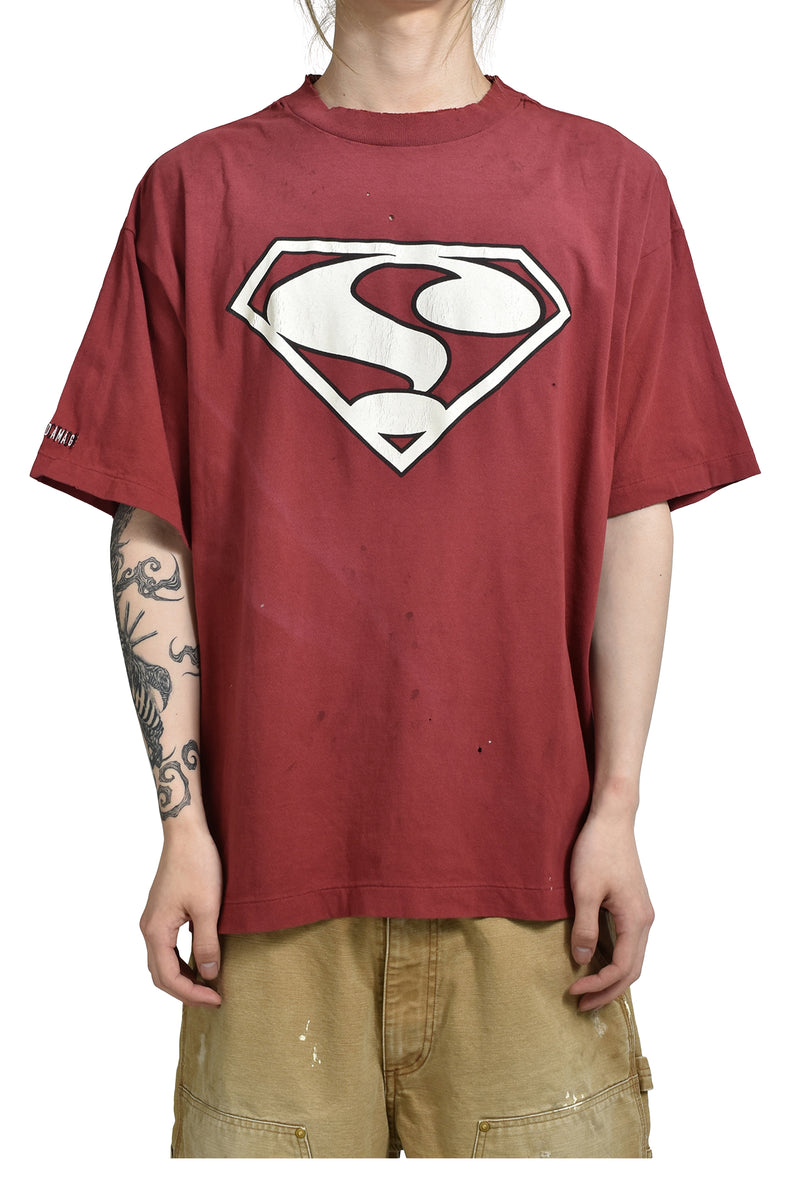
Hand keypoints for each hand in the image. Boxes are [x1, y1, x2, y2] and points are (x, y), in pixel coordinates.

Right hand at [139, 828, 223, 1006]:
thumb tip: (208, 976)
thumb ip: (207, 944)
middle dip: (185, 991)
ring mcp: (153, 920)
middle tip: (213, 999)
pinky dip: (180, 961)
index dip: (192, 994)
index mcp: (156, 931)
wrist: (186, 833)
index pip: (168, 978)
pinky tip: (199, 961)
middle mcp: (148, 928)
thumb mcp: (208, 907)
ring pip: (161, 962)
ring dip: (181, 977)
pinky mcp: (161, 912)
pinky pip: (166, 947)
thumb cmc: (197, 864)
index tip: (216, 999)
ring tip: (208, 985)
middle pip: (160, 975)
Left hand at [567, 805, 654, 1010]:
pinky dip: (616, 961)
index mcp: (636, 920)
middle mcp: (645, 920)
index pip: (621, 968)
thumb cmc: (597, 850)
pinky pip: (630, 944)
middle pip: (632, 970)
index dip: (598, 985)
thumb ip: (585, 928)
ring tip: (589, 991)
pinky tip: (597, 963)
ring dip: (613, 978)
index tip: (572, 990)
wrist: (612, 819)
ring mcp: (642, 913)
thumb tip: (582, 960)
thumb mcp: (584, 890)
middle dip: (608, 991)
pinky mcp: (635, 905)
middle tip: (582, 1005)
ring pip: (633, 958)